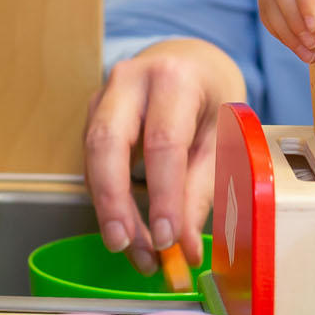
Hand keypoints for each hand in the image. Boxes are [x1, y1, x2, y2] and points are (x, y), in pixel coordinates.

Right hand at [83, 41, 243, 273]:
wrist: (189, 61)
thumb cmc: (211, 97)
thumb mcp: (223, 134)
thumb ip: (202, 188)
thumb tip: (187, 246)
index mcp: (174, 78)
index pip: (163, 142)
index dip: (162, 195)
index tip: (167, 239)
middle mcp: (130, 80)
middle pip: (107, 145)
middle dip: (114, 204)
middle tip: (127, 247)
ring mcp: (104, 95)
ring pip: (94, 160)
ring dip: (111, 212)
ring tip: (138, 253)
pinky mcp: (92, 115)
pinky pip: (93, 164)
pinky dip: (109, 201)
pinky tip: (129, 230)